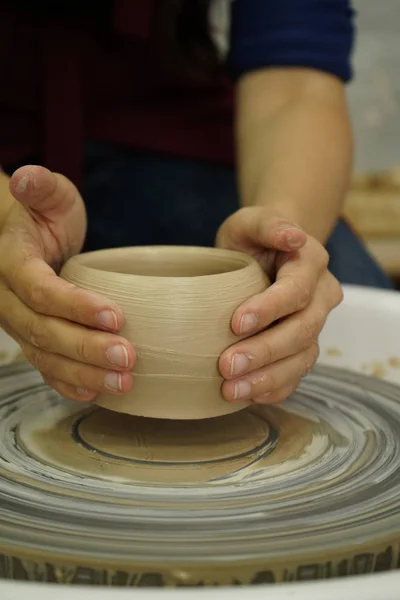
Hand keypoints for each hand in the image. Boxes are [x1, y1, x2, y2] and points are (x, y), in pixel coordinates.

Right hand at [0, 166, 134, 400]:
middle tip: (128, 357)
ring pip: (44, 355)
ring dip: (83, 373)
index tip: (116, 315)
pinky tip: (97, 393)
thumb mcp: (49, 195)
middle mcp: (8, 299)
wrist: (32, 240)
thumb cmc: (46, 217)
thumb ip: (40, 188)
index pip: (39, 290)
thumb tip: (25, 176)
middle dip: (86, 348)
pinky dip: (69, 383)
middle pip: (43, 330)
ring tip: (123, 382)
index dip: (75, 305)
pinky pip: (45, 367)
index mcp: (11, 262)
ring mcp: (18, 323)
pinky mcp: (32, 338)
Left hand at [217, 206, 342, 404]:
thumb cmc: (253, 239)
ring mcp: (314, 325)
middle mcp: (320, 297)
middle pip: (302, 331)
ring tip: (231, 390)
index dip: (269, 309)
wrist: (264, 255)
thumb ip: (269, 225)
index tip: (236, 323)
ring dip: (267, 378)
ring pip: (302, 359)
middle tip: (226, 365)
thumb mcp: (252, 221)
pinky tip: (247, 396)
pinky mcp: (302, 347)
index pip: (296, 291)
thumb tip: (293, 237)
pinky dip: (274, 389)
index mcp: (311, 264)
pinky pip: (296, 375)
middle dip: (264, 351)